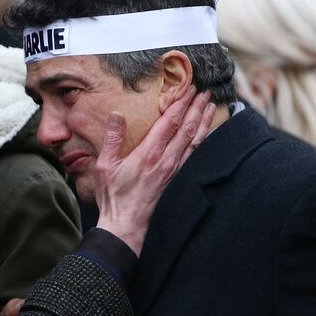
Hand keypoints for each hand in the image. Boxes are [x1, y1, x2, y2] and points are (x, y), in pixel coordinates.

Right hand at [94, 86, 215, 255]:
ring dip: (204, 122)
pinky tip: (207, 135)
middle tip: (205, 91)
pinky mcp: (177, 181)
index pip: (169, 123)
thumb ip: (112, 138)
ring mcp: (174, 172)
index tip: (188, 88)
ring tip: (211, 107)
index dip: (180, 104)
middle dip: (197, 108)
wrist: (126, 227)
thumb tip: (116, 113)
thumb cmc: (113, 197)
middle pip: (187, 129)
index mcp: (148, 154)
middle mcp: (166, 161)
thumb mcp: (104, 166)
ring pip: (195, 142)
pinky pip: (195, 156)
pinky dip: (203, 141)